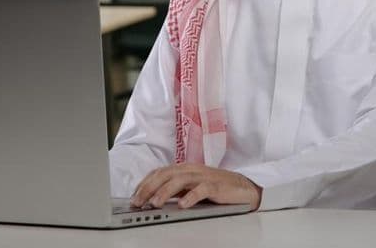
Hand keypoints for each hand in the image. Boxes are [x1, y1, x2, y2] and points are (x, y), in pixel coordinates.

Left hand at [131, 163, 261, 210]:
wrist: (242, 187)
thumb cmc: (215, 188)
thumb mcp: (191, 188)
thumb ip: (175, 190)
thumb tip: (153, 199)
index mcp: (184, 169)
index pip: (159, 172)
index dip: (145, 183)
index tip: (134, 196)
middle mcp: (191, 170)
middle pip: (166, 174)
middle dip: (149, 188)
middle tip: (138, 202)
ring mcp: (203, 177)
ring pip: (180, 180)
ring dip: (165, 192)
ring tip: (155, 203)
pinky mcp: (215, 185)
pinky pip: (202, 189)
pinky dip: (191, 197)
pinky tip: (183, 205)